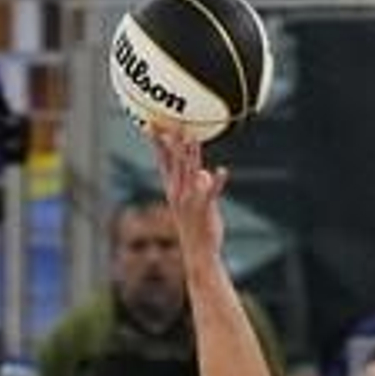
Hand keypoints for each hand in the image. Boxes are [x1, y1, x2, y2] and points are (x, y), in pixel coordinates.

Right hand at [151, 129, 225, 261]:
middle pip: (175, 162)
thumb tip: (204, 172)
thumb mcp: (193, 205)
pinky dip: (217, 182)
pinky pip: (211, 192)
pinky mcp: (204, 208)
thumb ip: (198, 186)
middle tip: (173, 122)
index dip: (158, 143)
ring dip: (191, 154)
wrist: (198, 254)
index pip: (163, 162)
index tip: (151, 124)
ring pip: (190, 172)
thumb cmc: (196, 229)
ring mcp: (191, 200)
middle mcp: (179, 193)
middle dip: (174, 141)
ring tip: (193, 137)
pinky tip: (223, 170)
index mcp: (173, 191)